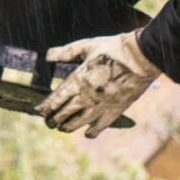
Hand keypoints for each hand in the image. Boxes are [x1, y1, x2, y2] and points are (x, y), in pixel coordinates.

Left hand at [35, 30, 160, 137]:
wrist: (141, 57)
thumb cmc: (114, 49)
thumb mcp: (87, 46)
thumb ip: (65, 52)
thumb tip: (48, 55)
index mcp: (78, 80)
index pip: (55, 100)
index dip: (44, 108)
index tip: (38, 111)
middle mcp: (86, 97)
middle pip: (62, 115)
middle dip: (52, 120)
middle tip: (49, 121)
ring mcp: (100, 106)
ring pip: (77, 124)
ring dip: (66, 127)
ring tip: (62, 127)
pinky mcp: (114, 111)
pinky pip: (98, 128)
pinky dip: (90, 132)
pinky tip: (86, 132)